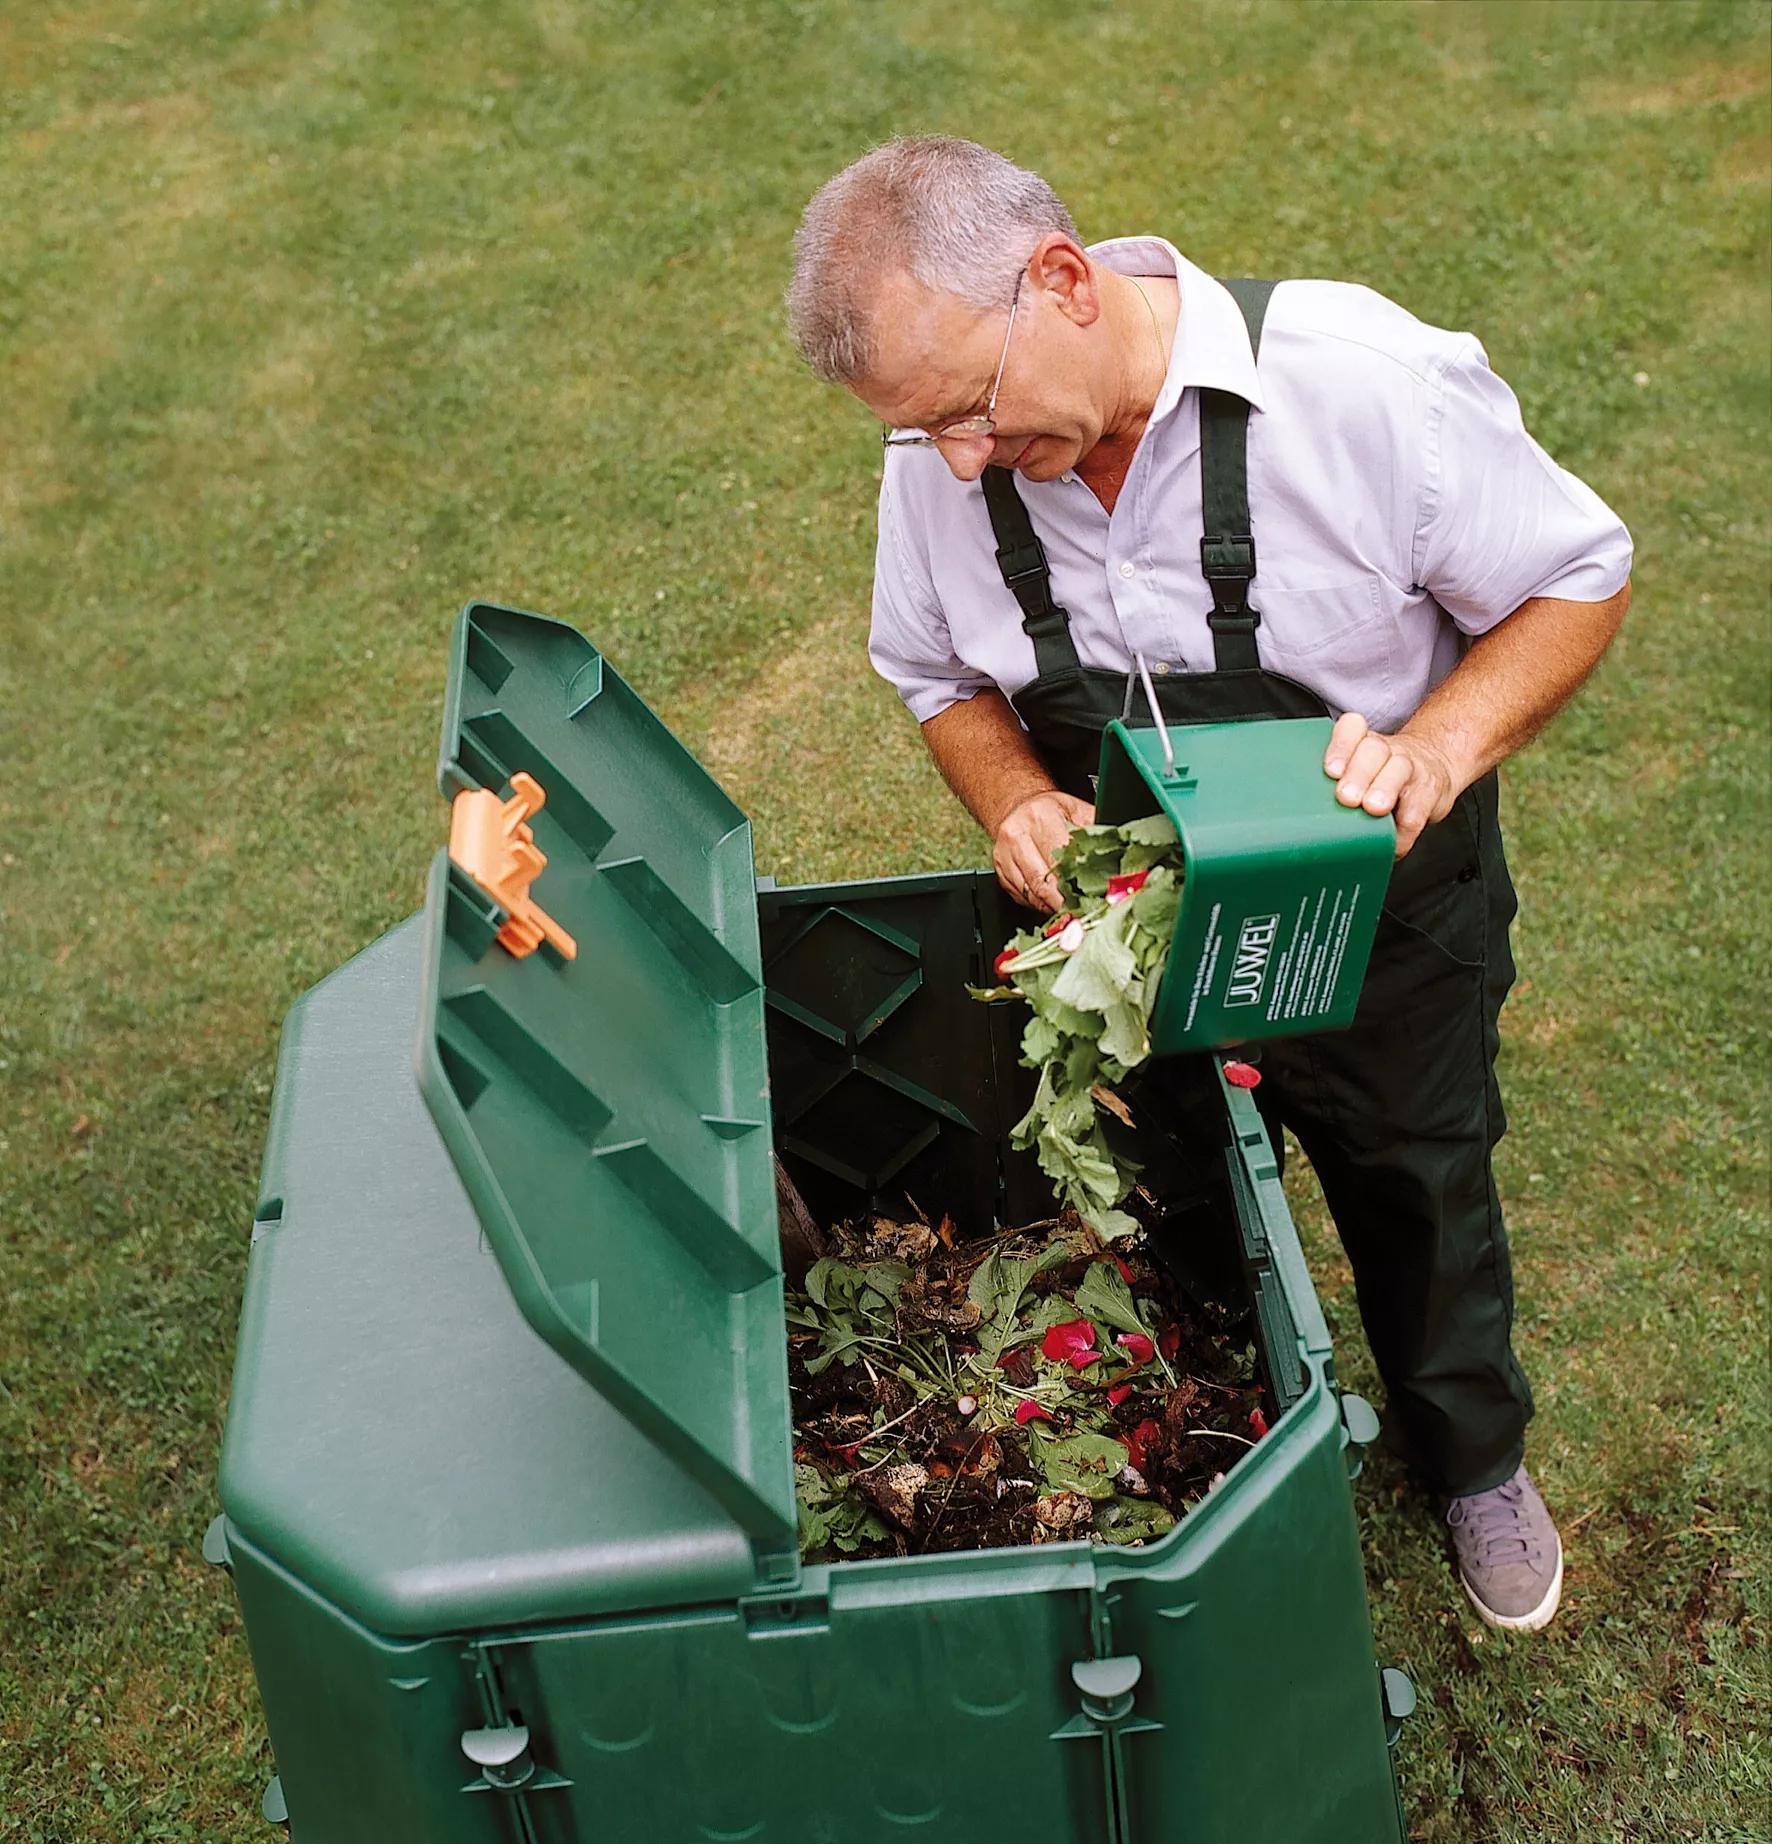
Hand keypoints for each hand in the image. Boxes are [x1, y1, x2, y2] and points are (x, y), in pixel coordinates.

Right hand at [994, 790, 1094, 910]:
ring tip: (1071, 912)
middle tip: (1082, 913)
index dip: (1076, 883)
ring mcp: (1004, 855)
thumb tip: (1118, 856)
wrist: (1019, 806)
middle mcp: (1017, 836)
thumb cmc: (1051, 810)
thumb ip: (1096, 832)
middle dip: (1064, 903)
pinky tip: (1053, 902)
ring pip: (1030, 893)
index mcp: (1040, 818)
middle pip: (1042, 882)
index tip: (1091, 898)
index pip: (1060, 859)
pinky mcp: (1000, 872)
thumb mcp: (1078, 810)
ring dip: (1052, 907)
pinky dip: (1039, 904)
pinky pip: (1021, 897)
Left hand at [1324, 714, 1460, 857]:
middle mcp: (1388, 751)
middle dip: (1358, 774)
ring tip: (1373, 808)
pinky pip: (1419, 808)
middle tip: (1347, 796)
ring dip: (1384, 789)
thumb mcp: (1360, 768)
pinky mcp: (1430, 793)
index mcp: (1364, 743)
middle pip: (1373, 751)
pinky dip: (1405, 827)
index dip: (1341, 746)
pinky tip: (1393, 839)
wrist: (1435, 770)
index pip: (1352, 728)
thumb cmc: (1384, 774)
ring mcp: (1411, 768)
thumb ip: (1336, 781)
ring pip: (1399, 770)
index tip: (1331, 770)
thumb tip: (1306, 812)